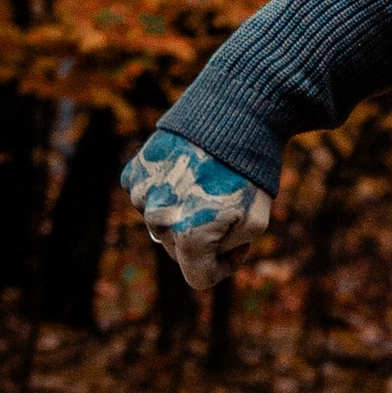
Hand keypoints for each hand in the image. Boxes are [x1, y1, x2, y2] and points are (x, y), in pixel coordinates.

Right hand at [124, 132, 274, 291]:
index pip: (198, 277)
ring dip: (181, 214)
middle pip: (178, 250)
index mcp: (189, 235)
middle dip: (202, 238)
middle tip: (226, 210)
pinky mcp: (136, 170)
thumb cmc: (250, 174)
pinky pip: (146, 197)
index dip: (222, 267)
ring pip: (161, 223)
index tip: (237, 246)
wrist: (235, 115)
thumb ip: (225, 250)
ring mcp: (143, 193)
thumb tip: (201, 251)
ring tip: (206, 186)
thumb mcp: (255, 224)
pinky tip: (185, 173)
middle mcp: (158, 217)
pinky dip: (163, 193)